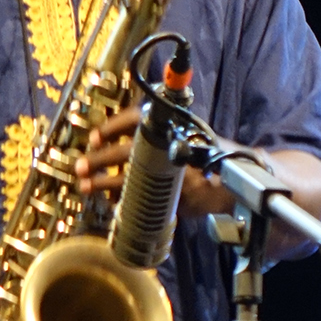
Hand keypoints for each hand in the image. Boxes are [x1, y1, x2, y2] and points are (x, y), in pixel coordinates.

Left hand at [76, 104, 234, 217]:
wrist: (239, 180)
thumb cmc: (209, 155)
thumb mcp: (187, 135)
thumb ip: (158, 135)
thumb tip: (116, 139)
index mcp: (173, 127)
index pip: (137, 119)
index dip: (113, 126)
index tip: (95, 136)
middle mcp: (172, 148)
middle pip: (127, 152)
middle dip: (100, 159)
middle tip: (81, 165)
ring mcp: (174, 175)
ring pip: (131, 178)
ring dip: (105, 182)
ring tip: (86, 185)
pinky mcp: (177, 198)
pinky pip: (145, 199)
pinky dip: (125, 200)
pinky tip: (113, 201)